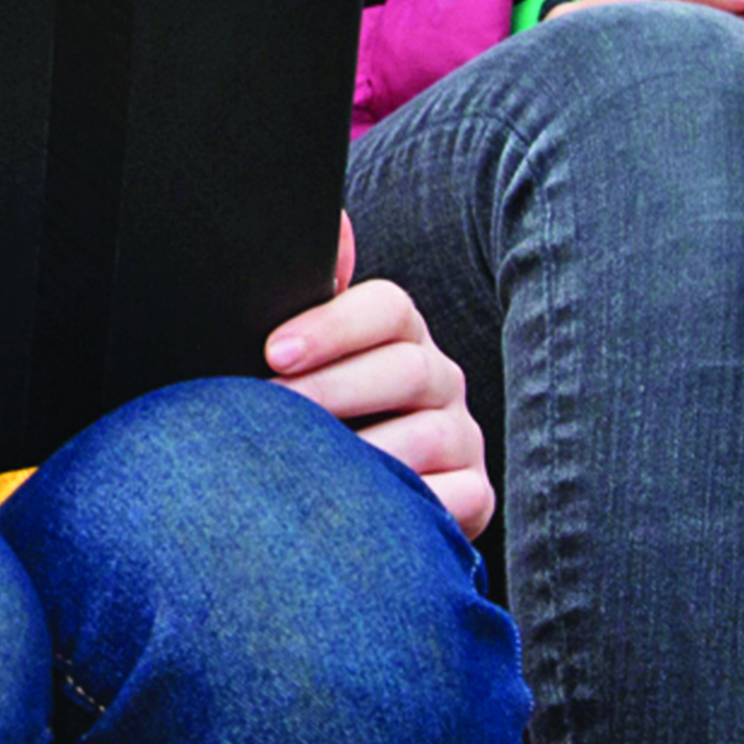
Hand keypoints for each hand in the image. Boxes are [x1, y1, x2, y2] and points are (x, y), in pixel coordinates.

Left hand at [265, 258, 493, 539]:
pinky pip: (455, 497)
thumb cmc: (306, 416)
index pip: (387, 308)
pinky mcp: (474, 493)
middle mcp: (438, 377)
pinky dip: (409, 505)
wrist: (334, 504)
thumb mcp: (295, 357)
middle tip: (270, 413)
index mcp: (397, 333)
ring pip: (425, 436)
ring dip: (361, 455)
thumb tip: (336, 227)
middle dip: (331, 392)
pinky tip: (359, 516)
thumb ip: (308, 296)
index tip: (274, 352)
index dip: (332, 327)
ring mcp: (461, 435)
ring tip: (303, 472)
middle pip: (406, 368)